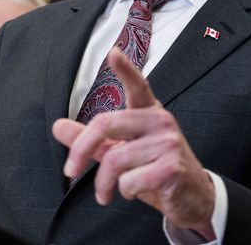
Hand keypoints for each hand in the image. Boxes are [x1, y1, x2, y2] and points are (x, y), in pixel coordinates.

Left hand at [52, 48, 216, 238]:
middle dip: (81, 149)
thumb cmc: (154, 170)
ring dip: (104, 183)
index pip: (137, 86)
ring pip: (115, 160)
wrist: (192, 197)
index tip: (114, 53)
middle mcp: (160, 121)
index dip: (125, 69)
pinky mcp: (172, 168)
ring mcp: (168, 143)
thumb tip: (58, 126)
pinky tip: (134, 191)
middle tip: (70, 171)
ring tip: (108, 192)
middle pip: (106, 123)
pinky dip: (124, 191)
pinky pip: (130, 180)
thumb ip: (91, 139)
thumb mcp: (120, 152)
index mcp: (148, 112)